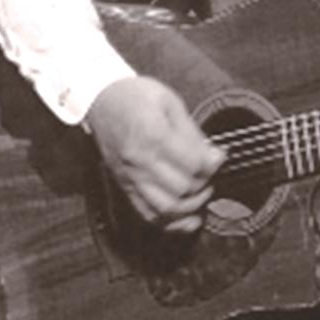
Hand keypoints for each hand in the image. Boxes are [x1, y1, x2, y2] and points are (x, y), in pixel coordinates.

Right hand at [85, 74, 222, 231]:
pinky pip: (148, 214)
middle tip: (209, 173)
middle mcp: (139, 161)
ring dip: (190, 207)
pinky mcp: (124, 185)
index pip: (193, 165)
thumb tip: (214, 156)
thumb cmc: (136, 97)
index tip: (219, 156)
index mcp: (152, 135)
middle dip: (204, 184)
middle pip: (183, 189)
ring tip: (200, 193)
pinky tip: (187, 218)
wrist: (100, 100)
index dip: (213, 164)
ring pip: (166, 208)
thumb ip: (192, 131)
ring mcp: (130, 176)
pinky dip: (171, 222)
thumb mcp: (168, 101)